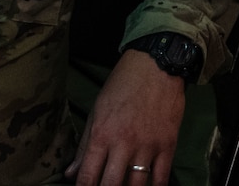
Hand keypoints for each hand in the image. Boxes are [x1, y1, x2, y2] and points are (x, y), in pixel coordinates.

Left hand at [70, 49, 187, 185]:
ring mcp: (147, 146)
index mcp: (102, 134)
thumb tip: (71, 173)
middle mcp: (124, 144)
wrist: (156, 64)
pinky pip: (161, 177)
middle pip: (111, 185)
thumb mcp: (97, 110)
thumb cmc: (123, 84)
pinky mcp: (167, 144)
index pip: (88, 175)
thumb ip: (84, 145)